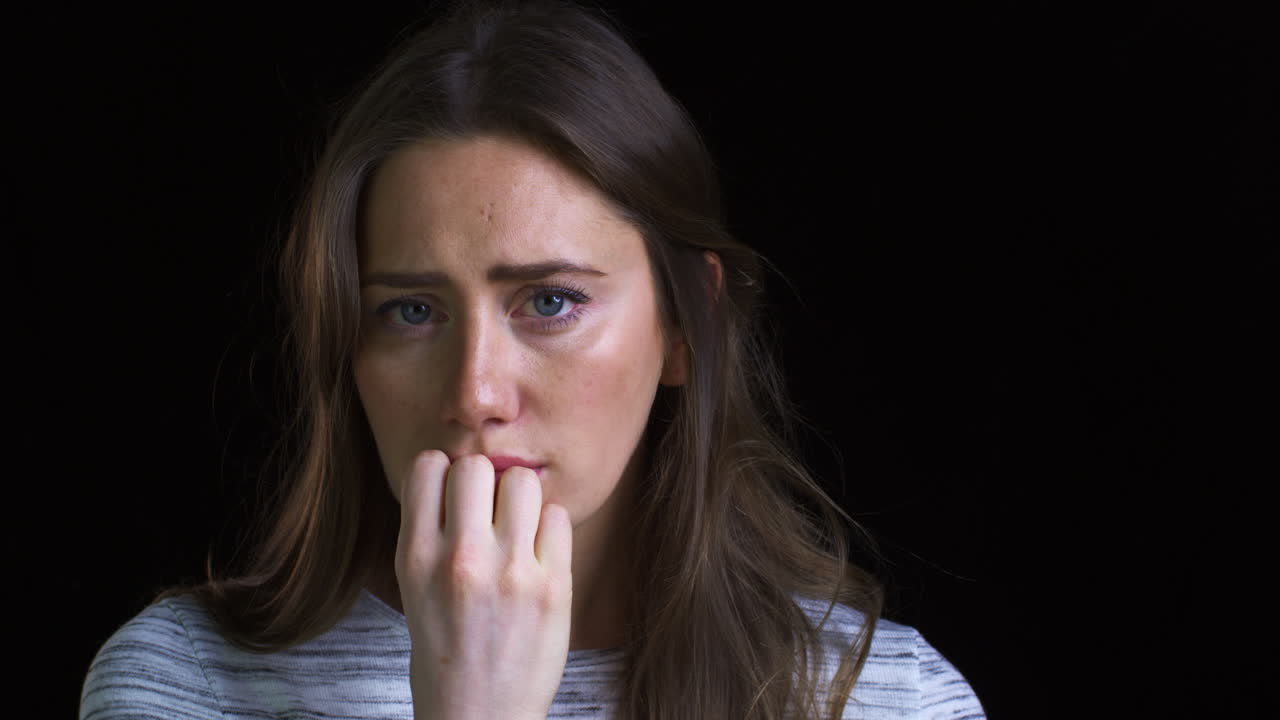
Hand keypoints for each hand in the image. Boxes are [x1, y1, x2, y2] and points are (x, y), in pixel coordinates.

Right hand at [395, 450, 572, 719]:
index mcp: (416, 557)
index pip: (427, 466)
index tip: (453, 495)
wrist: (480, 715)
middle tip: (489, 511)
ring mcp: (510, 571)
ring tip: (517, 527)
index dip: (443, 473)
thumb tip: (453, 471)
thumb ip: (429, 531)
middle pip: (476, 466)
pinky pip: (558, 516)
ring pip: (522, 482)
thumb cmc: (444, 649)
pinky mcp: (553, 586)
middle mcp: (460, 559)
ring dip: (520, 498)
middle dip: (483, 481)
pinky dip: (550, 526)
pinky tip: (539, 551)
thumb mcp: (413, 588)